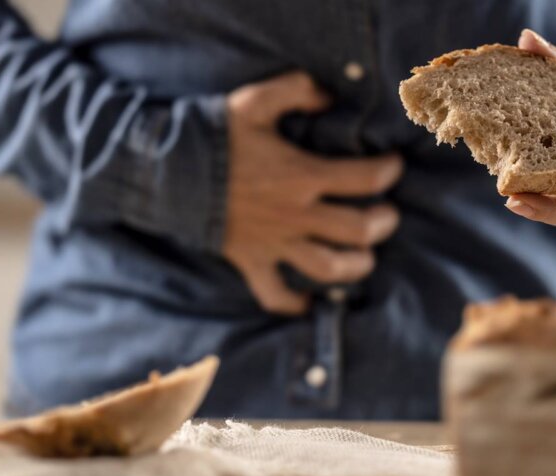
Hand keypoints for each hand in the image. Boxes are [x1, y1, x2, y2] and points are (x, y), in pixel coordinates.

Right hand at [223, 72, 402, 314]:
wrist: (163, 171)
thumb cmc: (212, 134)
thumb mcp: (254, 101)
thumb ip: (296, 91)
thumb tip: (329, 96)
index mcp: (301, 175)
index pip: (365, 179)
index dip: (388, 171)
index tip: (393, 166)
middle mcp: (294, 214)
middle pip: (358, 230)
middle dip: (382, 223)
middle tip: (386, 214)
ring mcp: (274, 243)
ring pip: (328, 268)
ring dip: (355, 266)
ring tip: (364, 256)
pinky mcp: (251, 261)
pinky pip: (274, 295)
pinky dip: (294, 303)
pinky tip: (309, 301)